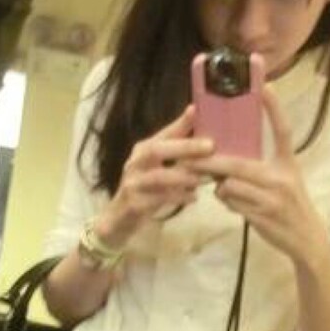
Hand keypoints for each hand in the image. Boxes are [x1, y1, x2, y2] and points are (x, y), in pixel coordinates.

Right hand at [101, 106, 214, 243]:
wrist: (119, 219)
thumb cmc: (145, 190)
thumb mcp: (160, 168)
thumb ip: (177, 151)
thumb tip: (197, 126)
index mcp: (143, 150)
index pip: (162, 134)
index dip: (179, 123)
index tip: (195, 111)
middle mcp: (135, 163)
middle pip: (157, 150)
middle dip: (185, 147)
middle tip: (210, 146)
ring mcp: (132, 183)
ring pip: (157, 176)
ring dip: (182, 176)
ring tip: (202, 178)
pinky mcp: (133, 204)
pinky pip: (157, 199)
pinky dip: (177, 197)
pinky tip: (193, 198)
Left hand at [192, 87, 328, 267]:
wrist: (306, 239)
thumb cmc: (291, 206)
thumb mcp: (286, 180)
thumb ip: (264, 167)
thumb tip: (229, 162)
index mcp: (288, 163)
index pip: (282, 130)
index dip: (274, 108)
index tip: (265, 85)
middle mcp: (282, 177)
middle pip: (238, 163)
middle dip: (211, 162)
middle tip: (191, 158)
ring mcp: (272, 198)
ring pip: (230, 186)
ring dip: (221, 188)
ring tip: (222, 190)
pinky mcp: (263, 216)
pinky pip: (233, 204)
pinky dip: (228, 202)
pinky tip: (233, 204)